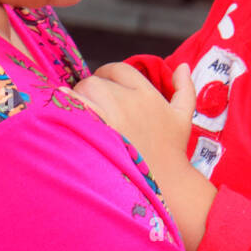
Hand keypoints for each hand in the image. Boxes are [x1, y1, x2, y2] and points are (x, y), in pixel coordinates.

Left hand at [71, 61, 195, 166]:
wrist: (166, 184)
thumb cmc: (172, 152)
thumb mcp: (184, 117)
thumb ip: (185, 88)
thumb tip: (182, 66)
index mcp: (146, 94)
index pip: (119, 70)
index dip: (108, 76)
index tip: (106, 89)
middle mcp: (128, 101)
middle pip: (97, 81)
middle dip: (91, 90)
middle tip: (92, 104)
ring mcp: (111, 116)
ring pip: (84, 90)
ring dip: (78, 98)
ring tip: (81, 112)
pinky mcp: (96, 132)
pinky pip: (74, 108)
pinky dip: (67, 107)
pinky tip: (65, 113)